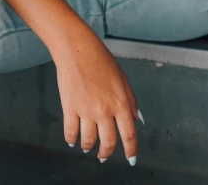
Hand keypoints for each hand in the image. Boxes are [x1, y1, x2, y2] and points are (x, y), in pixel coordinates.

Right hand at [55, 23, 140, 164]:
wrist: (77, 48)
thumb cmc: (100, 59)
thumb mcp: (121, 78)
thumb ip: (130, 100)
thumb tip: (137, 120)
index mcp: (120, 102)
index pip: (129, 134)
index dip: (131, 151)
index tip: (131, 159)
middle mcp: (104, 110)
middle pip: (108, 143)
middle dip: (106, 154)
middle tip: (103, 156)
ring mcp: (86, 110)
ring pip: (88, 141)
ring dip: (88, 148)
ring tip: (87, 147)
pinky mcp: (69, 108)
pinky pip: (70, 133)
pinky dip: (71, 140)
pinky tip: (73, 140)